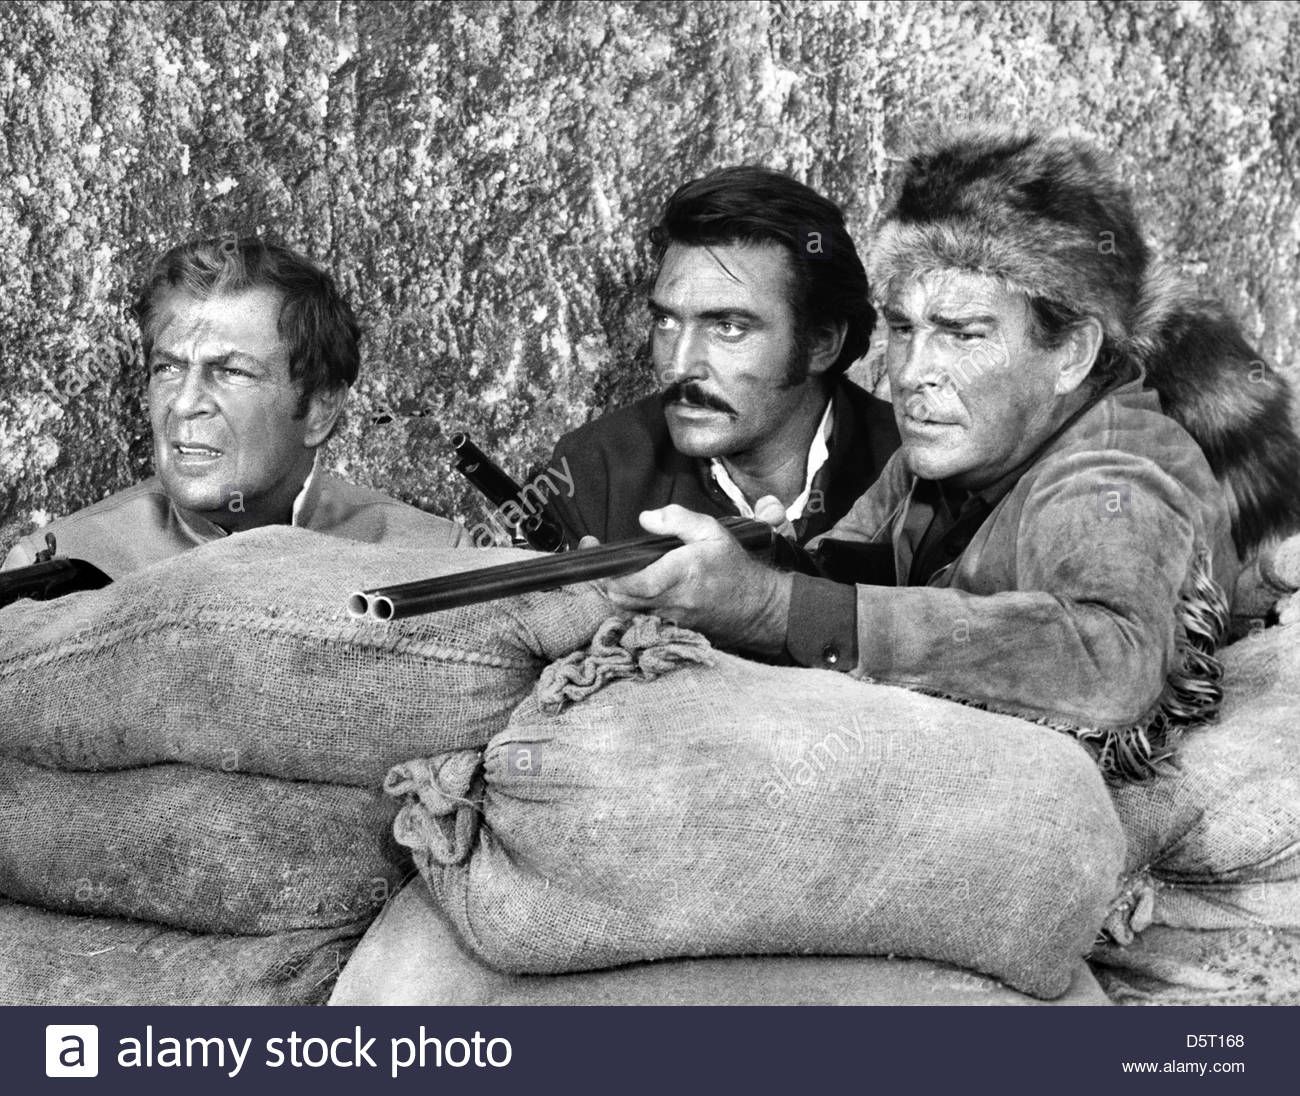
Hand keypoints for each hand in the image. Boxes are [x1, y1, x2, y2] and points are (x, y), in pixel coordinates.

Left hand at [597, 504, 791, 654]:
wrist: (758, 607)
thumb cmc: (733, 567)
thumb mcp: (712, 531)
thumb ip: (678, 519)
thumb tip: (646, 518)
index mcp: (681, 573)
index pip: (630, 581)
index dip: (608, 571)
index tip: (597, 553)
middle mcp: (673, 601)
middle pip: (621, 598)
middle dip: (607, 580)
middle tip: (604, 562)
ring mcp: (672, 620)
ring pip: (628, 610)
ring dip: (619, 594)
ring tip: (619, 574)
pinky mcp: (673, 630)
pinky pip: (642, 619)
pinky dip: (634, 605)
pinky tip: (637, 590)